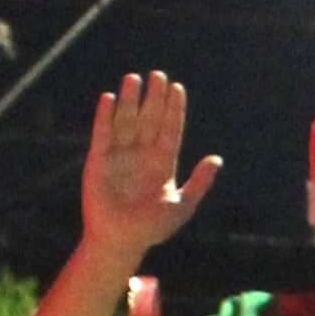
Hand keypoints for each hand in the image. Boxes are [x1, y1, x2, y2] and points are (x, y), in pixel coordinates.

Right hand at [78, 73, 221, 258]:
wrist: (121, 240)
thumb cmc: (152, 227)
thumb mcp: (182, 204)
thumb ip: (199, 182)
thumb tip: (216, 159)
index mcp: (162, 163)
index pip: (169, 130)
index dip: (173, 109)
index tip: (177, 88)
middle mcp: (141, 155)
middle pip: (149, 120)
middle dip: (153, 98)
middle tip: (158, 75)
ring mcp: (120, 155)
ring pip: (126, 121)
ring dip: (131, 101)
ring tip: (135, 78)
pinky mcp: (98, 160)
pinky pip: (102, 133)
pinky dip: (105, 116)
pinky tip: (110, 98)